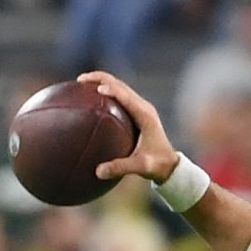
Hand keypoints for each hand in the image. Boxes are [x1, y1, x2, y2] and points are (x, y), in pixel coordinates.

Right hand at [80, 70, 179, 185]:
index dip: (111, 89)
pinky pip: (119, 96)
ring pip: (119, 87)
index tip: (95, 88)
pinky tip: (90, 98)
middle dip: (100, 78)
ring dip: (101, 81)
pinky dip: (105, 92)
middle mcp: (143, 107)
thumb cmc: (157, 165)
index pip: (126, 96)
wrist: (170, 164)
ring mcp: (140, 107)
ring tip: (81, 82)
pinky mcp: (136, 111)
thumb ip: (121, 168)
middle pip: (119, 84)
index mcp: (145, 115)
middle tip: (80, 80)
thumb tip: (98, 172)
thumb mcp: (141, 167)